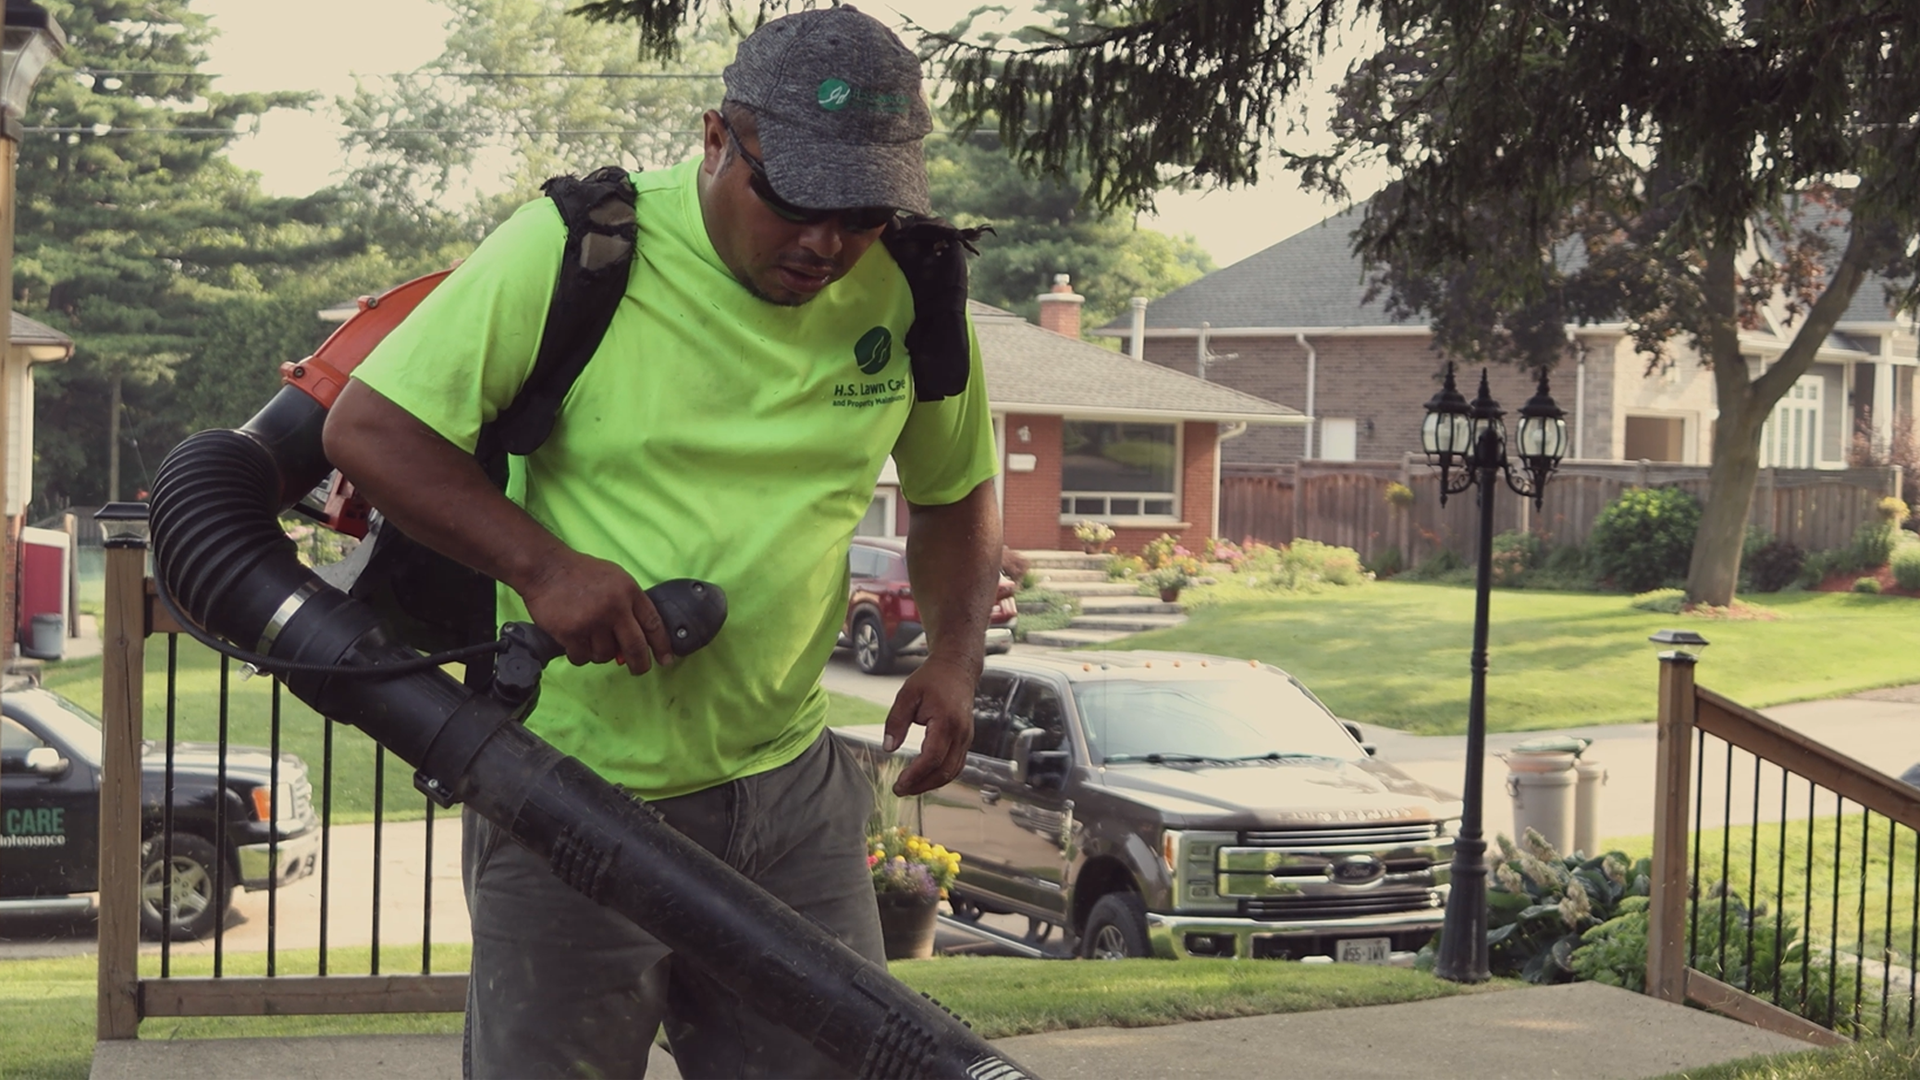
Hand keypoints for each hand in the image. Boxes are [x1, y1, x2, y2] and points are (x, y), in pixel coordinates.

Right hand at [517, 549, 674, 673]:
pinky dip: (579, 655)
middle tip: (638, 670)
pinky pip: (582, 657)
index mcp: (629, 592)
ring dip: (599, 654)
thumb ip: (629, 605)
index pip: (653, 624)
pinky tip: (574, 643)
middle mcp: (615, 607)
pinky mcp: (570, 632)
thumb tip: (635, 640)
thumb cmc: (580, 573)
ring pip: (605, 655)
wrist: (546, 567)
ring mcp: (592, 621)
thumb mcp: (615, 578)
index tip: (666, 660)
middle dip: (640, 664)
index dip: (662, 645)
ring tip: (590, 639)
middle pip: (636, 647)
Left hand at [883, 655, 976, 794]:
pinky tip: (924, 778)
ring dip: (931, 784)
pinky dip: (940, 775)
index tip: (899, 784)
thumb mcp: (908, 694)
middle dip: (921, 785)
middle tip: (900, 790)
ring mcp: (966, 738)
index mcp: (946, 721)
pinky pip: (955, 765)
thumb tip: (888, 747)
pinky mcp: (965, 740)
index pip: (932, 757)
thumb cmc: (932, 679)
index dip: (915, 774)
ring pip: (952, 771)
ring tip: (909, 788)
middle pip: (944, 770)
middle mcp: (961, 733)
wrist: (957, 669)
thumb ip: (896, 721)